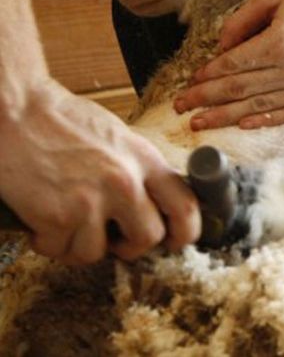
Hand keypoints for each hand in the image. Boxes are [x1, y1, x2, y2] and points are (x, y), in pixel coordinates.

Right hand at [0, 81, 199, 264]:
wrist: (16, 110)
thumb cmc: (64, 121)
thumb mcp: (118, 138)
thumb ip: (139, 170)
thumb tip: (155, 203)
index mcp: (143, 159)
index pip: (185, 205)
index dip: (185, 232)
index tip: (175, 242)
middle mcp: (124, 182)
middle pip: (148, 237)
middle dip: (130, 245)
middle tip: (113, 239)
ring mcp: (91, 201)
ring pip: (98, 253)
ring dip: (80, 245)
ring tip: (67, 222)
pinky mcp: (57, 217)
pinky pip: (60, 251)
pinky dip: (48, 242)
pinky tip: (42, 220)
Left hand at [174, 0, 283, 129]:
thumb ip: (242, 20)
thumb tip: (220, 48)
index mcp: (280, 43)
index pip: (232, 66)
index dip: (207, 77)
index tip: (189, 84)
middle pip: (239, 91)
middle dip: (206, 101)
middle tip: (181, 109)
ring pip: (259, 107)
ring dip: (226, 117)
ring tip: (202, 123)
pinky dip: (264, 121)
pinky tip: (243, 125)